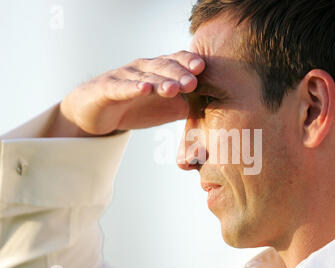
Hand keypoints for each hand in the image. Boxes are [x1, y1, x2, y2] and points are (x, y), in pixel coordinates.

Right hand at [49, 51, 204, 136]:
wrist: (98, 112)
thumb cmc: (136, 107)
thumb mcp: (165, 109)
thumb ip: (185, 106)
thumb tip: (210, 111)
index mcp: (159, 70)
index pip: (177, 61)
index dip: (189, 62)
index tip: (203, 68)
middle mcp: (143, 68)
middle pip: (164, 66)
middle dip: (179, 73)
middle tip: (192, 82)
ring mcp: (125, 76)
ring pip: (145, 76)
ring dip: (161, 81)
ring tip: (174, 88)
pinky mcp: (107, 88)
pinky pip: (122, 87)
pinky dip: (133, 87)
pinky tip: (144, 89)